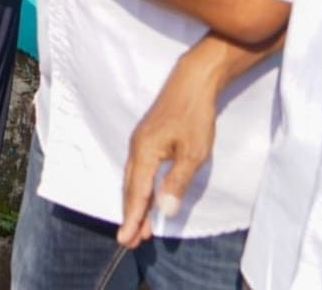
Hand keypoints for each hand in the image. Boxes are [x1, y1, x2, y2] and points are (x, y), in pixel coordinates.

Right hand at [117, 54, 218, 247]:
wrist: (192, 82)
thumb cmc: (194, 116)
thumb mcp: (193, 153)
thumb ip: (177, 182)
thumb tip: (164, 210)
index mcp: (144, 153)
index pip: (137, 193)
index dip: (133, 217)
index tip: (127, 239)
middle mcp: (136, 148)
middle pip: (129, 188)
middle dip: (130, 214)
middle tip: (130, 240)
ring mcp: (140, 142)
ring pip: (133, 179)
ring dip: (135, 203)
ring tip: (140, 226)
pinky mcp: (148, 138)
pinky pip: (138, 170)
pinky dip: (140, 188)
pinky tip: (146, 196)